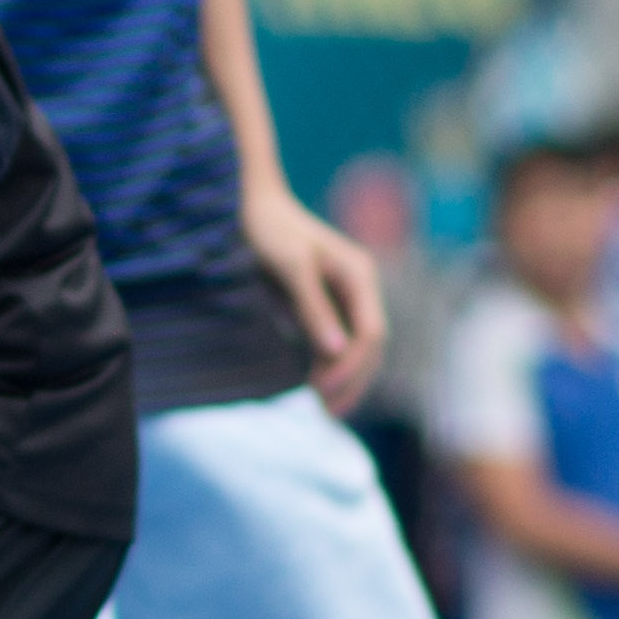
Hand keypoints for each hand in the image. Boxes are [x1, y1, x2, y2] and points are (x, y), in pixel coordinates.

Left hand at [242, 179, 385, 408]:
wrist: (247, 204)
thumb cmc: (268, 228)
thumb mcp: (290, 266)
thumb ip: (313, 306)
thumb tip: (337, 351)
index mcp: (359, 276)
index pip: (371, 334)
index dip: (352, 367)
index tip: (321, 392)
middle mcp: (358, 289)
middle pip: (369, 347)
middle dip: (351, 381)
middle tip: (323, 414)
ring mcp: (342, 297)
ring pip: (354, 349)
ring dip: (341, 380)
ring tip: (319, 411)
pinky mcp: (322, 304)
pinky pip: (334, 343)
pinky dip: (327, 367)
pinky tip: (310, 388)